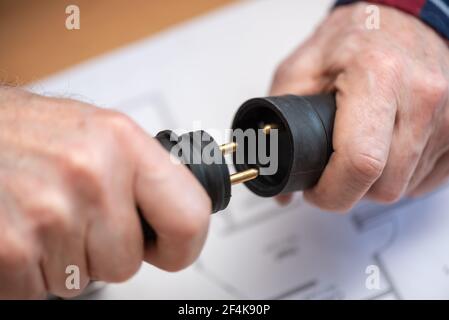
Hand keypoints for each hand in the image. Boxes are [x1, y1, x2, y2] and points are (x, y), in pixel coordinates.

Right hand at [0, 87, 210, 297]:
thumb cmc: (23, 132)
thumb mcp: (95, 133)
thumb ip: (139, 173)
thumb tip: (174, 210)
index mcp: (121, 142)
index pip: (189, 218)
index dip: (182, 245)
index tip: (171, 247)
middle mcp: (90, 174)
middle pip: (127, 261)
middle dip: (103, 250)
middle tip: (72, 212)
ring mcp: (50, 214)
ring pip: (83, 279)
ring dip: (64, 257)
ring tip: (40, 211)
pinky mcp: (12, 250)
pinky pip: (40, 290)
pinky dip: (29, 270)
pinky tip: (19, 227)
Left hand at [271, 3, 448, 210]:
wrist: (402, 19)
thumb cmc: (354, 38)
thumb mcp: (302, 68)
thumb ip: (280, 120)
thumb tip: (278, 178)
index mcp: (377, 77)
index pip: (360, 162)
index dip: (332, 191)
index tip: (316, 190)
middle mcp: (421, 96)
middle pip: (384, 185)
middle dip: (350, 190)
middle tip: (332, 172)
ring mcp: (447, 115)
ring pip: (406, 186)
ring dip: (375, 184)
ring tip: (358, 153)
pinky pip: (427, 180)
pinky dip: (401, 177)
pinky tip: (384, 155)